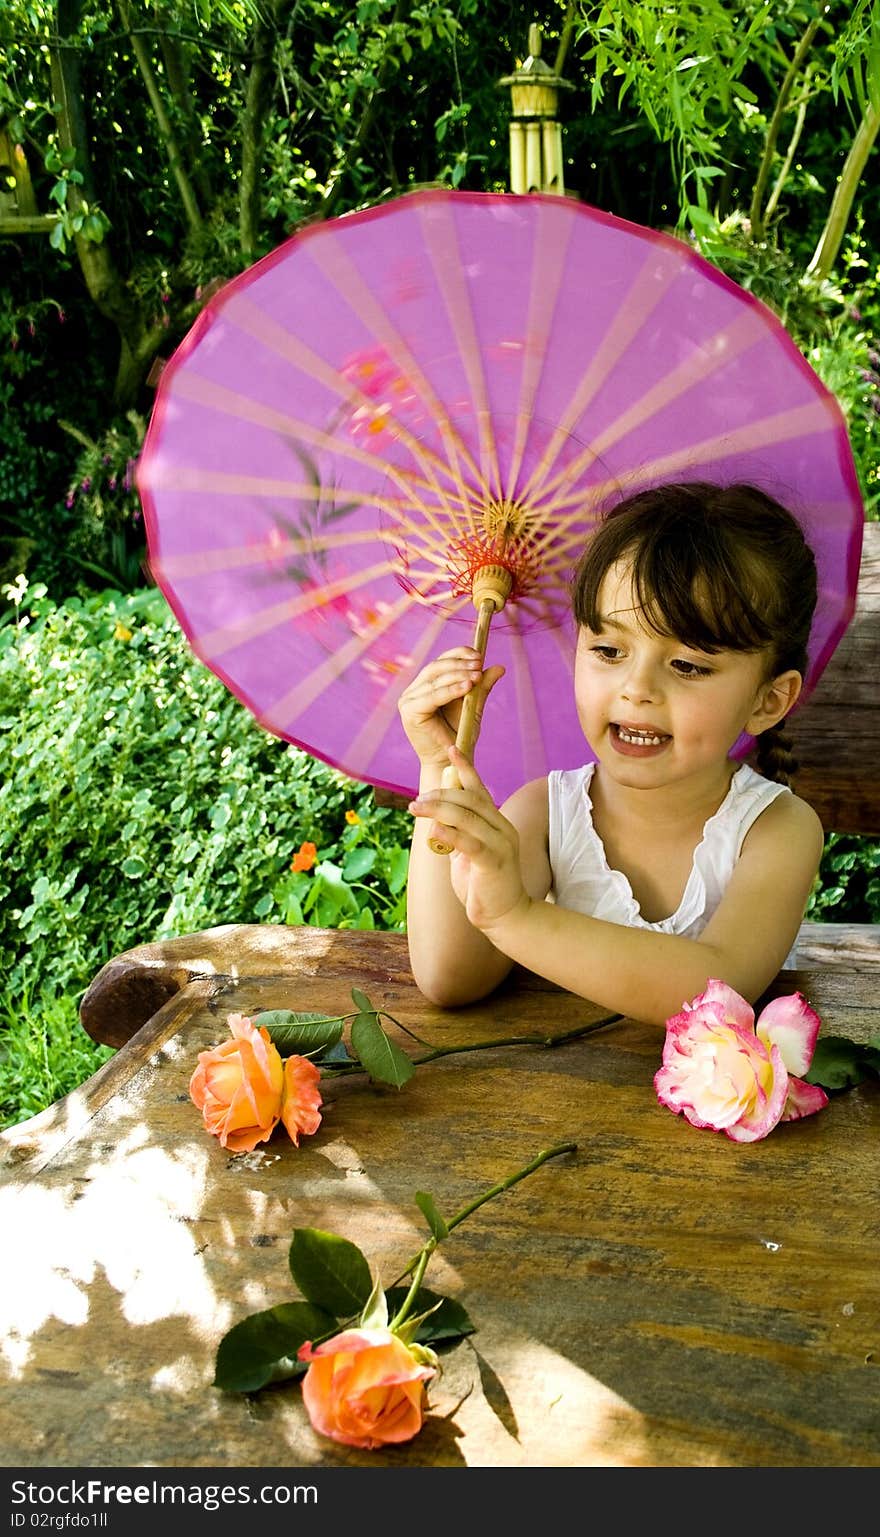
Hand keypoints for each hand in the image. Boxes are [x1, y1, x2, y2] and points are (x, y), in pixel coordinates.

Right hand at [397, 649, 503, 769]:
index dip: (458, 654)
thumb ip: (482, 686)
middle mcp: (413, 691)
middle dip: (459, 663)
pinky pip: (432, 696)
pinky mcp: (409, 711)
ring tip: (476, 676)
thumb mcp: (473, 705)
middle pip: (436, 667)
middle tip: (479, 663)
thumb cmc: (460, 735)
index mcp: (425, 686)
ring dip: (457, 674)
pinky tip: (467, 687)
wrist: (451, 763)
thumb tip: (500, 666)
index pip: (440, 662)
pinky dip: (450, 690)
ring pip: (434, 679)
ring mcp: (408, 700)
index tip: (479, 654)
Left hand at [408, 747, 529, 932]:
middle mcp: (502, 828)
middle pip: (470, 799)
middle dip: (440, 793)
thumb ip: (456, 831)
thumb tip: (436, 813)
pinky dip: (450, 833)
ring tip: (415, 807)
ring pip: (467, 817)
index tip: (451, 749)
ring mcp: (501, 844)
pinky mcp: (494, 863)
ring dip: (438, 809)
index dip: (465, 768)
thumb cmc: (483, 884)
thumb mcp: (467, 852)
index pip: (480, 789)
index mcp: (497, 822)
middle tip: (417, 798)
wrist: (505, 916)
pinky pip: (469, 842)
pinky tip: (433, 830)